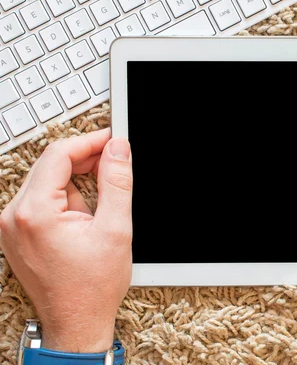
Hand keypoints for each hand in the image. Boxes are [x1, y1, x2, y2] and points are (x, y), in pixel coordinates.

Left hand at [0, 129, 132, 352]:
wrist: (76, 322)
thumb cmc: (92, 287)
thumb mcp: (115, 229)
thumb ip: (116, 183)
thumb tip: (118, 149)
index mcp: (35, 212)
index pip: (59, 155)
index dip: (90, 141)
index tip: (113, 139)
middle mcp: (14, 216)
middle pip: (51, 166)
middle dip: (86, 163)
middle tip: (115, 166)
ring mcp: (12, 226)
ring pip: (49, 183)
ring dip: (77, 186)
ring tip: (98, 213)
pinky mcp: (17, 233)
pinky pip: (43, 201)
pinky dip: (66, 201)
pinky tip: (84, 220)